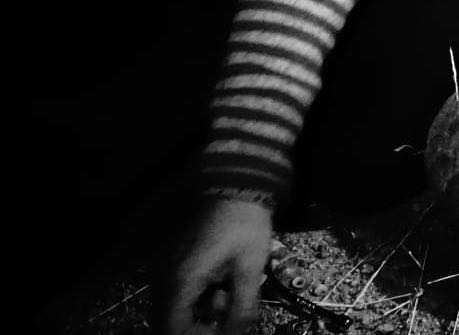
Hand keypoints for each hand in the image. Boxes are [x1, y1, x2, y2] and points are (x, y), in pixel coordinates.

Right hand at [162, 198, 272, 334]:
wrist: (234, 182)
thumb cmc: (244, 221)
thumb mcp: (250, 266)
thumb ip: (242, 305)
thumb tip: (237, 332)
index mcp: (182, 278)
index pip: (171, 327)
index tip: (219, 330)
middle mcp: (165, 273)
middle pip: (167, 318)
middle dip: (197, 323)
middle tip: (225, 309)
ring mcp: (165, 263)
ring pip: (171, 304)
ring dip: (197, 308)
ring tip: (225, 291)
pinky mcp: (171, 256)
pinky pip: (175, 287)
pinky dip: (194, 294)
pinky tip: (218, 280)